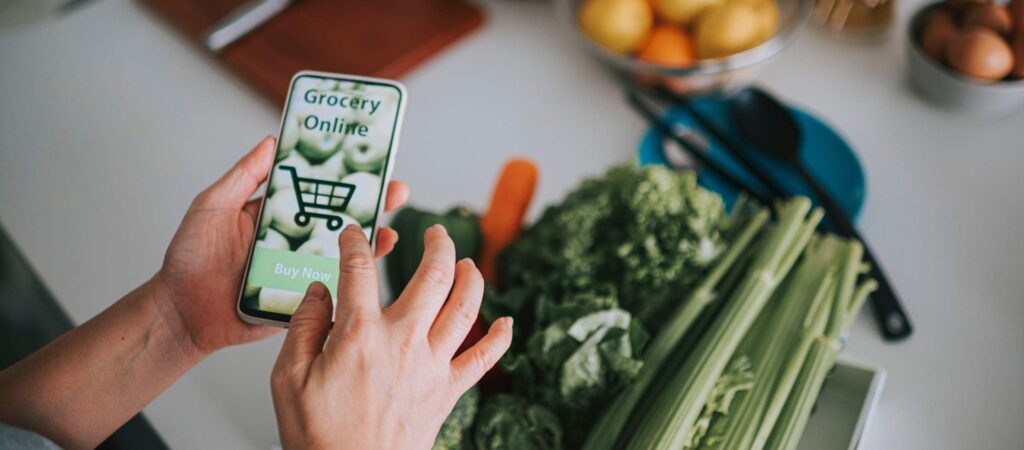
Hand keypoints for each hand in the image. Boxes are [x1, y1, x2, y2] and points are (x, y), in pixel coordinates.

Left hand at [151, 137, 409, 356]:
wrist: (181, 314)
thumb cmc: (189, 259)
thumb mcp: (212, 207)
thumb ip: (243, 177)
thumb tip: (271, 141)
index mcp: (277, 213)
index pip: (318, 189)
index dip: (345, 176)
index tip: (370, 161)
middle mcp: (294, 239)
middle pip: (341, 218)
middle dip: (372, 204)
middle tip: (397, 191)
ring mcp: (300, 270)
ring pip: (345, 253)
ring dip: (371, 242)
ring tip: (389, 231)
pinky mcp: (301, 300)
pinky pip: (333, 289)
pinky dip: (355, 281)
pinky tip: (371, 270)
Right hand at [271, 225, 513, 449]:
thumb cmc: (319, 436)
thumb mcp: (288, 378)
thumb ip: (303, 327)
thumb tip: (318, 292)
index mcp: (359, 334)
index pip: (360, 269)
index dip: (356, 243)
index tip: (354, 235)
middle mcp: (403, 342)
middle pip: (433, 276)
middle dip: (439, 244)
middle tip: (436, 231)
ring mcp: (431, 365)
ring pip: (465, 308)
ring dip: (472, 278)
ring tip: (469, 263)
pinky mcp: (447, 391)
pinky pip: (484, 359)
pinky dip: (500, 338)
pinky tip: (507, 322)